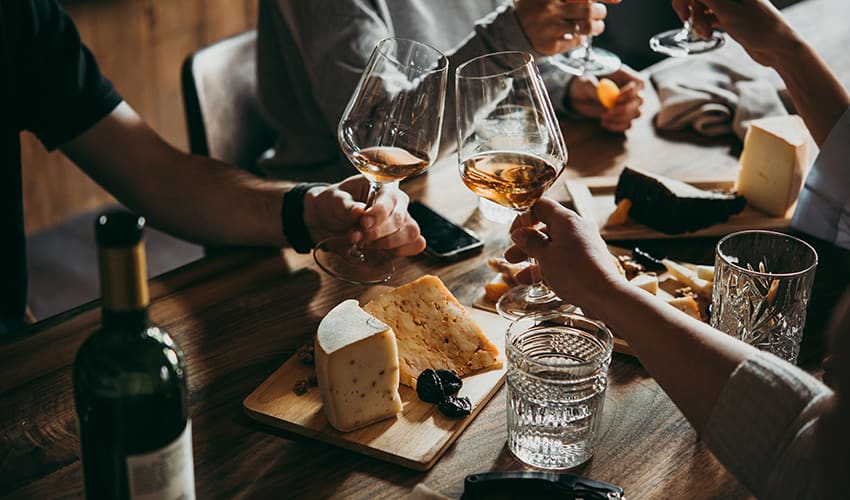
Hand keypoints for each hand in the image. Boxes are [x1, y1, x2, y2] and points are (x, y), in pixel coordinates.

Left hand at [304, 175, 425, 255]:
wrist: (331, 218)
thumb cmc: (335, 203)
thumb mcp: (334, 199)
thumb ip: (346, 206)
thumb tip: (359, 212)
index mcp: (383, 185)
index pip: (390, 199)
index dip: (379, 213)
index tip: (363, 223)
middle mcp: (398, 201)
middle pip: (400, 219)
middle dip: (376, 233)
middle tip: (355, 236)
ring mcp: (404, 219)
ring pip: (410, 233)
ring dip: (386, 244)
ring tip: (365, 243)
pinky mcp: (404, 236)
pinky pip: (415, 244)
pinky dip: (399, 251)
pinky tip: (380, 249)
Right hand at [504, 197, 625, 315]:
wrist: (605, 296)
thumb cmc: (575, 274)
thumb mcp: (545, 256)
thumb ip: (530, 242)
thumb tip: (520, 233)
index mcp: (567, 221)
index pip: (541, 206)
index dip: (524, 217)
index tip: (514, 233)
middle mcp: (577, 229)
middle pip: (546, 228)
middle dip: (527, 244)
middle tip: (511, 256)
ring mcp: (584, 245)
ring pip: (554, 247)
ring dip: (535, 259)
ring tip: (520, 276)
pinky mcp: (588, 261)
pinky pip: (564, 259)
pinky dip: (549, 268)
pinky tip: (536, 283)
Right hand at [514, 0, 616, 55]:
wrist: (512, 30)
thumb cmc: (535, 6)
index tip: (618, 0)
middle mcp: (550, 9)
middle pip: (588, 10)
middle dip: (601, 12)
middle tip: (601, 13)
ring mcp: (550, 28)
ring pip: (585, 28)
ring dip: (597, 27)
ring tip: (597, 26)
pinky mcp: (550, 45)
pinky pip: (575, 42)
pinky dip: (581, 39)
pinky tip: (577, 36)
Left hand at [567, 65, 644, 131]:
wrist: (578, 97)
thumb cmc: (584, 85)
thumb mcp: (585, 84)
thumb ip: (595, 89)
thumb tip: (605, 97)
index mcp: (625, 76)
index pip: (640, 83)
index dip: (631, 92)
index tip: (617, 99)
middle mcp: (631, 90)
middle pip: (640, 101)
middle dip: (624, 108)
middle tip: (607, 112)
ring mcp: (629, 104)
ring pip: (637, 114)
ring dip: (620, 118)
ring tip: (602, 117)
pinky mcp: (624, 117)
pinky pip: (629, 124)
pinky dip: (617, 126)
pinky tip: (604, 123)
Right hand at [671, 0, 797, 66]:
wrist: (777, 47)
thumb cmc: (758, 27)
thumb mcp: (728, 11)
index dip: (686, 0)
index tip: (684, 14)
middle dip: (694, 13)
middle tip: (696, 28)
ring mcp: (730, 4)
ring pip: (702, 8)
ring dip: (698, 22)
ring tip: (707, 36)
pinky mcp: (729, 17)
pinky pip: (709, 17)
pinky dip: (704, 26)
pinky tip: (709, 36)